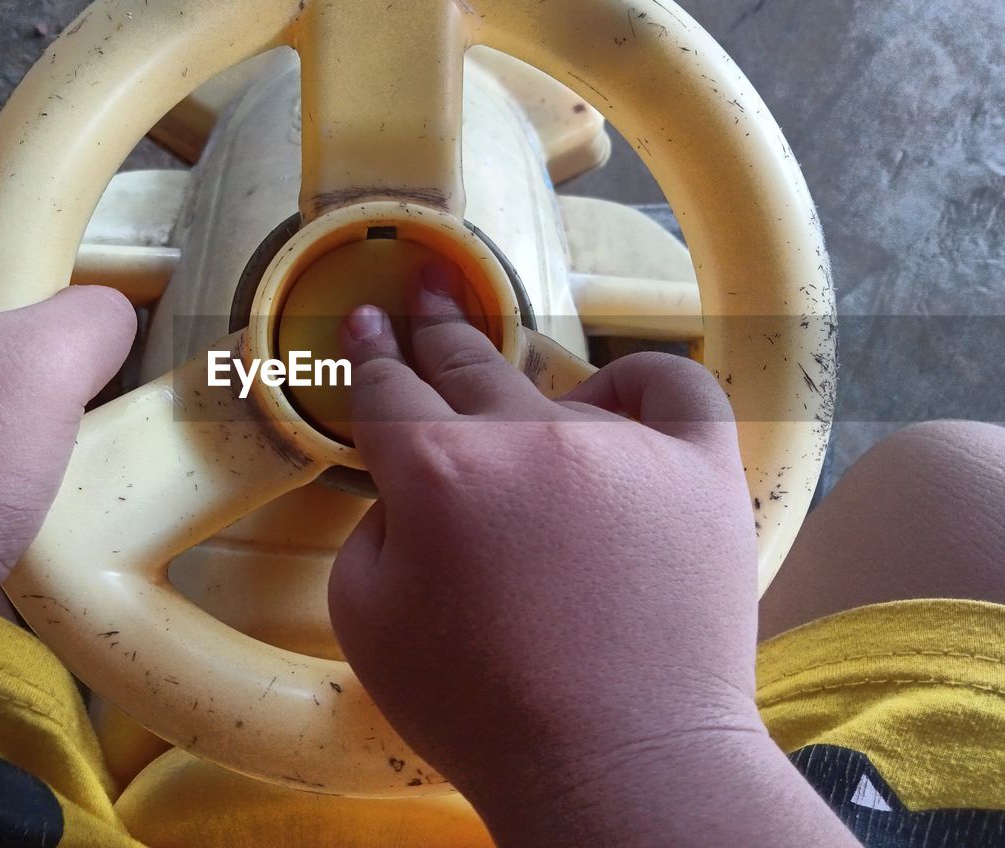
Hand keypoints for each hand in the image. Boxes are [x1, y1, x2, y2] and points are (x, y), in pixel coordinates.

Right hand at [329, 261, 764, 839]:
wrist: (620, 767)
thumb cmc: (485, 711)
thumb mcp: (366, 622)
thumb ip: (372, 528)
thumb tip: (410, 486)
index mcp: (436, 472)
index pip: (389, 387)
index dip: (372, 354)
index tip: (372, 324)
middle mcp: (526, 439)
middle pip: (467, 361)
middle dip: (437, 327)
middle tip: (427, 299)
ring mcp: (621, 446)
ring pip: (560, 383)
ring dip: (530, 396)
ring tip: (525, 437)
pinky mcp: (699, 467)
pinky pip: (674, 385)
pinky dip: (642, 383)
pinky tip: (619, 404)